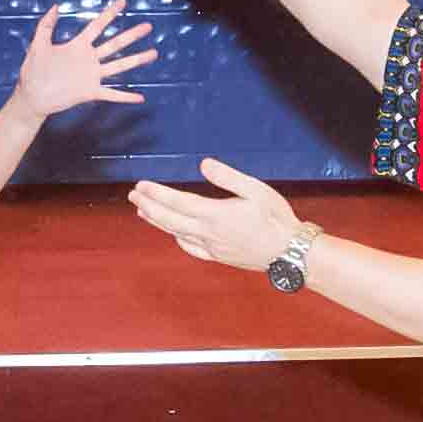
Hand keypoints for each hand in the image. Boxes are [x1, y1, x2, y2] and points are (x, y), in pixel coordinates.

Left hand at [10, 0, 157, 121]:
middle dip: (131, 35)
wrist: (31, 97)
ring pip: (118, 66)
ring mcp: (91, 76)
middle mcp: (88, 59)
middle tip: (148, 26)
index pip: (97, 26)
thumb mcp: (38, 45)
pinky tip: (139, 97)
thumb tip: (55, 6)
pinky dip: (125, 96)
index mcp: (77, 46)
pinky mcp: (90, 92)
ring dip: (136, 60)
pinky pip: (111, 94)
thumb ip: (46, 25)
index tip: (122, 2)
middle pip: (114, 44)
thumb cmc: (33, 72)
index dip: (109, 13)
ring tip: (152, 54)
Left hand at [127, 157, 306, 279]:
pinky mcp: (218, 257)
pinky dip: (176, 238)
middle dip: (149, 206)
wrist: (289, 252)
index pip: (178, 202)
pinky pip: (190, 248)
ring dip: (157, 221)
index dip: (156, 193)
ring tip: (142, 211)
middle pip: (170, 219)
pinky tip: (173, 233)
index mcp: (216, 214)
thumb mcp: (256, 190)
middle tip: (133, 195)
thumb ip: (228, 177)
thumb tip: (204, 164)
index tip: (141, 185)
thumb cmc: (276, 218)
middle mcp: (208, 233)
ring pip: (176, 234)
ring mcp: (211, 247)